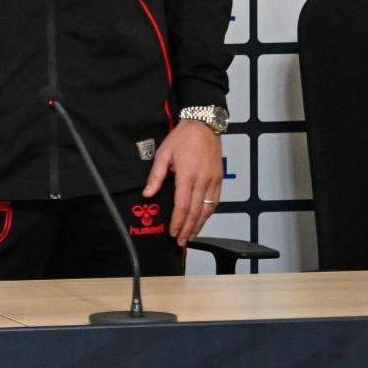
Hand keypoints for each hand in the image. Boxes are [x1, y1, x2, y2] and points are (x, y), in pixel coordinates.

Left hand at [145, 118, 223, 243]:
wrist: (204, 126)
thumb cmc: (182, 138)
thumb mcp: (163, 154)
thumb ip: (156, 176)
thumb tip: (148, 193)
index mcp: (187, 176)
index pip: (182, 205)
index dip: (178, 221)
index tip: (173, 232)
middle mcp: (203, 181)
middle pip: (196, 212)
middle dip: (188, 229)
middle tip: (181, 241)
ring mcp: (213, 181)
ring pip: (207, 209)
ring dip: (199, 225)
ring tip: (191, 236)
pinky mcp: (219, 180)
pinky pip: (215, 201)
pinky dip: (209, 214)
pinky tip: (202, 220)